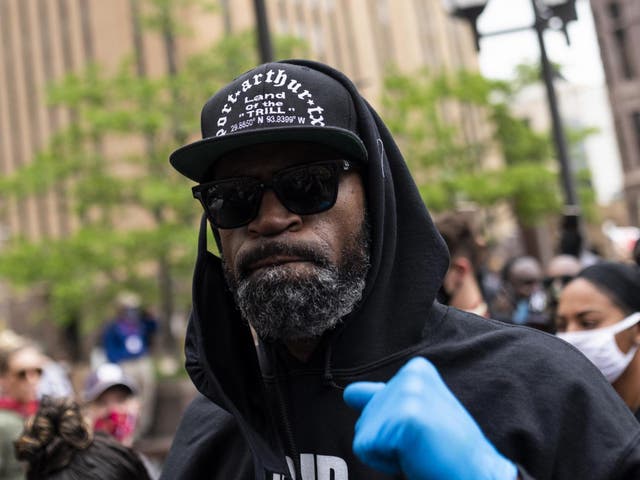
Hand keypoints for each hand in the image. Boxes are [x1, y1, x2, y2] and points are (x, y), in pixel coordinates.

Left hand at [343, 357, 516, 479]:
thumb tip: (349, 393)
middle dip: (386, 439)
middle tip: (423, 445)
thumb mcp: (414, 415)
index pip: (368, 399)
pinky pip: (365, 448)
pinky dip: (386, 463)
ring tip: (420, 451)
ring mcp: (408, 394)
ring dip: (386, 452)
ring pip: (362, 432)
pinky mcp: (404, 418)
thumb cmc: (447, 450)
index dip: (390, 425)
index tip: (423, 431)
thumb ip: (384, 400)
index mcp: (416, 370)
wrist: (480, 476)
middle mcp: (411, 375)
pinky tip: (415, 458)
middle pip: (364, 416)